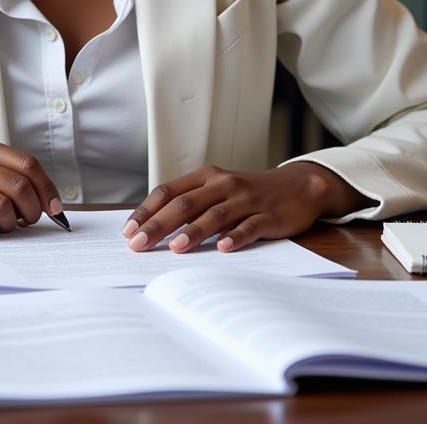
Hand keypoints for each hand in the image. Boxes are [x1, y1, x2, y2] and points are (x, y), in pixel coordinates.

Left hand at [121, 161, 371, 252]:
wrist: (297, 186)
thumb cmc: (249, 193)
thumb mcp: (217, 190)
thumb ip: (191, 204)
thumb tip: (152, 228)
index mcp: (206, 177)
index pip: (168, 191)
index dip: (147, 210)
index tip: (128, 231)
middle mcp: (223, 184)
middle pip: (185, 204)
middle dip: (159, 225)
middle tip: (139, 244)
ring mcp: (246, 199)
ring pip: (214, 215)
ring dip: (193, 232)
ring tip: (175, 248)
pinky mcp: (268, 216)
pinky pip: (249, 226)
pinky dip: (235, 237)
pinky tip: (223, 248)